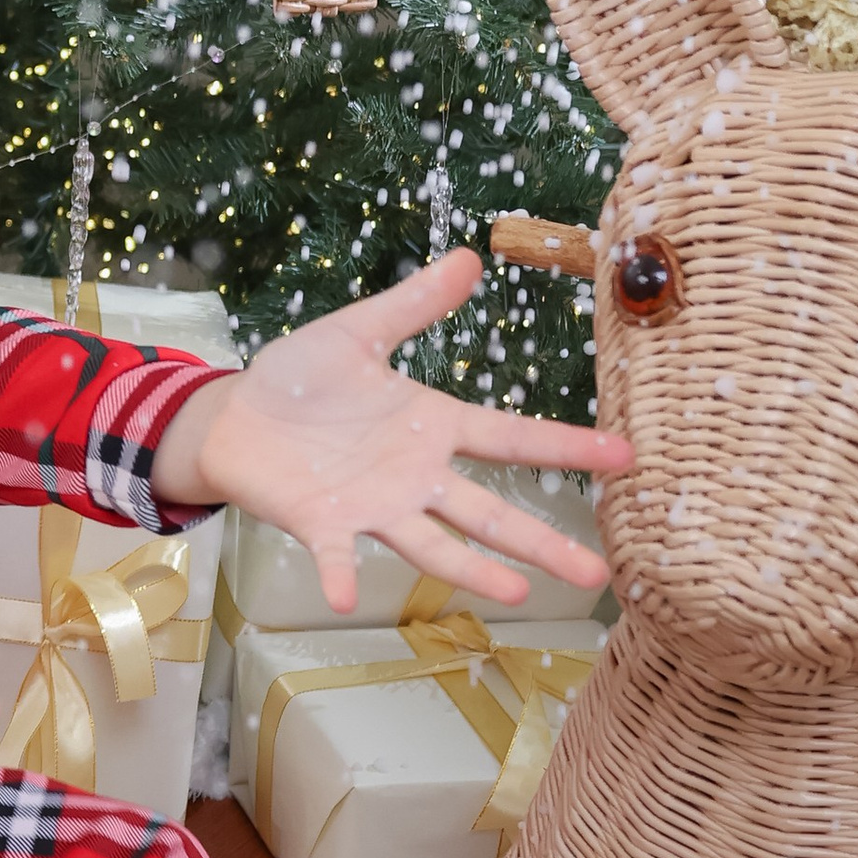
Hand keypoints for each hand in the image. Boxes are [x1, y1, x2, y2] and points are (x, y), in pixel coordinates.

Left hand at [146, 248, 633, 617]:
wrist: (234, 416)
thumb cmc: (301, 380)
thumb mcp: (359, 332)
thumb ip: (413, 304)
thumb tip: (470, 258)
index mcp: (431, 426)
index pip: (510, 438)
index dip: (566, 447)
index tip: (624, 456)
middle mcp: (414, 476)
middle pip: (488, 512)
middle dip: (540, 540)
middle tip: (596, 573)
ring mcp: (372, 506)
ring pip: (433, 545)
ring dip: (471, 570)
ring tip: (516, 593)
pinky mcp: (322, 525)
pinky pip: (334, 555)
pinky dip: (339, 575)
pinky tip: (346, 598)